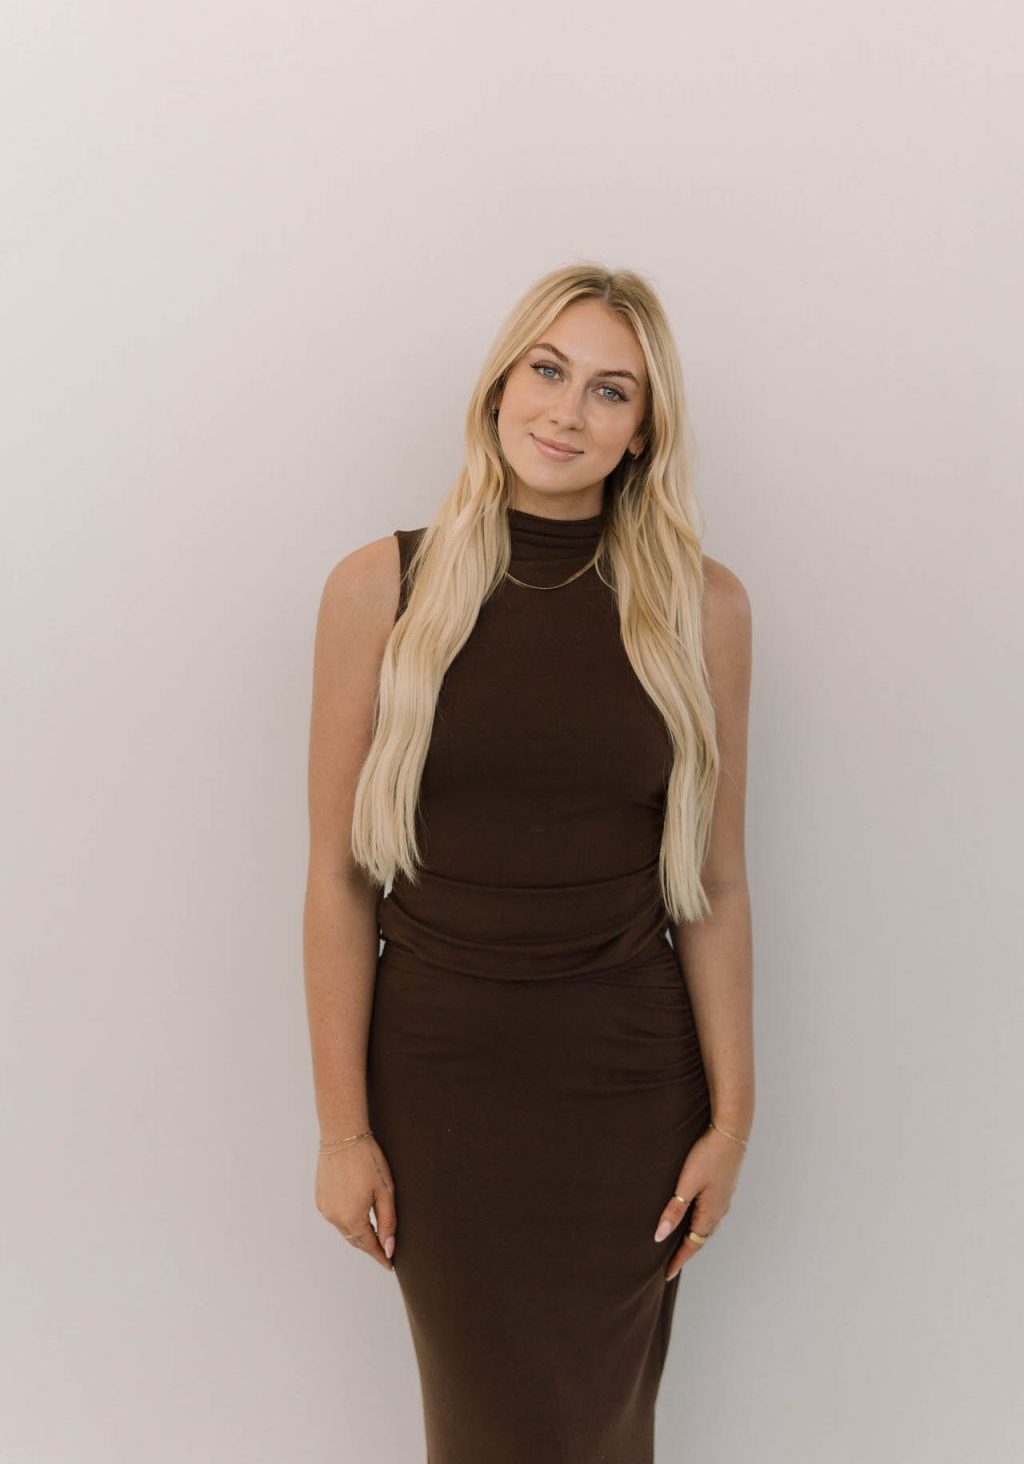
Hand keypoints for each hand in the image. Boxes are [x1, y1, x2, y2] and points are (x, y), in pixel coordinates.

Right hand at [315, 1134, 396, 1271]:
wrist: (343, 1135)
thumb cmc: (368, 1160)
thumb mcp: (385, 1191)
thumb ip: (387, 1222)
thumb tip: (388, 1248)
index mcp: (352, 1217)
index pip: (369, 1246)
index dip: (380, 1256)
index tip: (389, 1265)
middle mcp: (334, 1217)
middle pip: (355, 1240)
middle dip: (370, 1246)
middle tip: (384, 1250)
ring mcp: (324, 1208)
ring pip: (344, 1230)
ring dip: (358, 1233)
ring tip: (373, 1233)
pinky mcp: (320, 1199)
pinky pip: (335, 1217)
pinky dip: (347, 1221)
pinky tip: (357, 1215)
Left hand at [654, 1124, 744, 1281]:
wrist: (731, 1132)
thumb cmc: (707, 1156)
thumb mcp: (686, 1183)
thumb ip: (674, 1210)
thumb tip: (660, 1236)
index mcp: (710, 1213)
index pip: (692, 1245)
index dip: (678, 1260)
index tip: (666, 1274)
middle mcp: (719, 1210)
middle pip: (700, 1239)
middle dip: (685, 1252)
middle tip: (670, 1264)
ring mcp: (723, 1199)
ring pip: (706, 1226)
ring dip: (692, 1237)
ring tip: (678, 1244)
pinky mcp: (722, 1188)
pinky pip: (709, 1214)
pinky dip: (698, 1223)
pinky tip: (691, 1216)